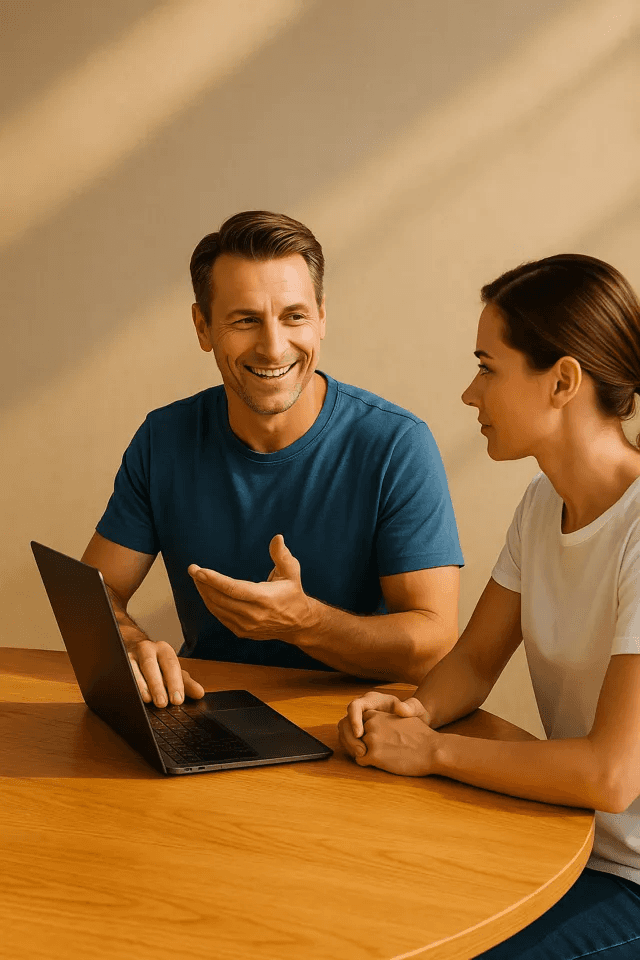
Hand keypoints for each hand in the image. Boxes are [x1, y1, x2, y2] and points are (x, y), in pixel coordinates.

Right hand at [126, 638, 204, 707]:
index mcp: (164, 650)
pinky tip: (131, 696)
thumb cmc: (157, 664)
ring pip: (134, 668)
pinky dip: (127, 684)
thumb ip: (186, 683)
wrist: (133, 648)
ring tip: (147, 700)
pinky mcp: (118, 662)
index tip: (178, 700)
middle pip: (151, 665)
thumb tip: (199, 693)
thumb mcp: (173, 672)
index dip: (175, 683)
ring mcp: (130, 654)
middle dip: (157, 685)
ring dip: (141, 686)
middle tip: (163, 703)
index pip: (171, 665)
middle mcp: (147, 649)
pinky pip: (122, 672)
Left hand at [187, 535, 316, 640]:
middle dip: (203, 583)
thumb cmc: (292, 593)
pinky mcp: (242, 632)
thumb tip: (277, 537)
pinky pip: (220, 617)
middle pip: (220, 599)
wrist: (298, 623)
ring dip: (204, 593)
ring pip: (217, 609)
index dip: (213, 580)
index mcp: (265, 598)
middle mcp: (254, 615)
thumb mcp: (291, 572)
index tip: (198, 570)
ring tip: (197, 578)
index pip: (233, 589)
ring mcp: (246, 626)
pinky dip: (211, 604)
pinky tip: (207, 592)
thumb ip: (282, 555)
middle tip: (193, 570)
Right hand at [338, 691, 427, 758]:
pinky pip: (348, 740)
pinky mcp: (358, 734)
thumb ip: (410, 707)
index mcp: (372, 700)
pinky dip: (352, 749)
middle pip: (345, 721)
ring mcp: (358, 722)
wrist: (413, 724)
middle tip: (361, 751)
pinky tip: (363, 757)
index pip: (356, 706)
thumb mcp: (416, 709)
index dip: (354, 719)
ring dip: (349, 745)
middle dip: (350, 737)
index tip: (360, 734)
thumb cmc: (413, 714)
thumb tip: (399, 708)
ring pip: (344, 732)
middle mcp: (362, 710)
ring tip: (362, 756)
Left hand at [355, 709, 438, 776]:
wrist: (432, 750)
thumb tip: (383, 719)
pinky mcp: (373, 756)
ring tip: (385, 755)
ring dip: (368, 753)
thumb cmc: (421, 735)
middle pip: (358, 737)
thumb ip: (386, 716)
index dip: (369, 731)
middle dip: (367, 743)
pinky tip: (383, 762)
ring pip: (358, 749)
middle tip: (384, 748)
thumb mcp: (402, 716)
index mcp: (376, 714)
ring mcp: (371, 740)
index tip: (381, 737)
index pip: (361, 723)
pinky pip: (360, 760)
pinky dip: (368, 763)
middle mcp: (370, 724)